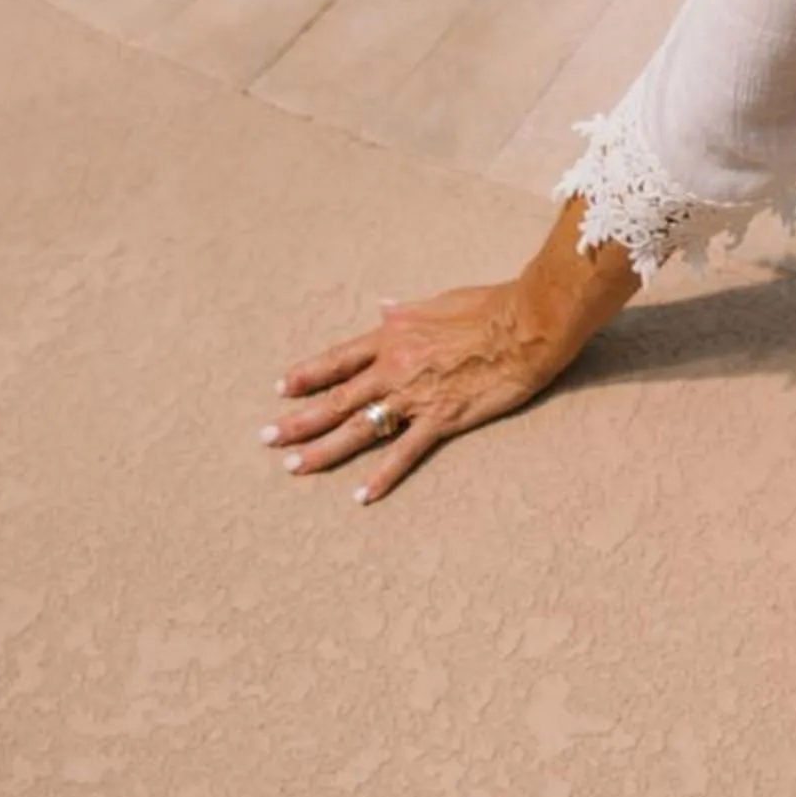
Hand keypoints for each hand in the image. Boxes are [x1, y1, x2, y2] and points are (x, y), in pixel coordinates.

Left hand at [262, 283, 572, 503]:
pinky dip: (382, 475)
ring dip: (322, 449)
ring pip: (358, 428)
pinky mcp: (442, 418)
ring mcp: (415, 396)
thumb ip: (406, 311)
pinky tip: (362, 495)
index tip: (281, 389)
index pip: (338, 360)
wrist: (527, 324)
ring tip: (293, 466)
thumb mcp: (439, 301)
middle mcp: (394, 368)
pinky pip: (404, 451)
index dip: (307, 375)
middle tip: (268, 439)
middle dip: (299, 420)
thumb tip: (384, 307)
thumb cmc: (490, 306)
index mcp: (392, 337)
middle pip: (336, 399)